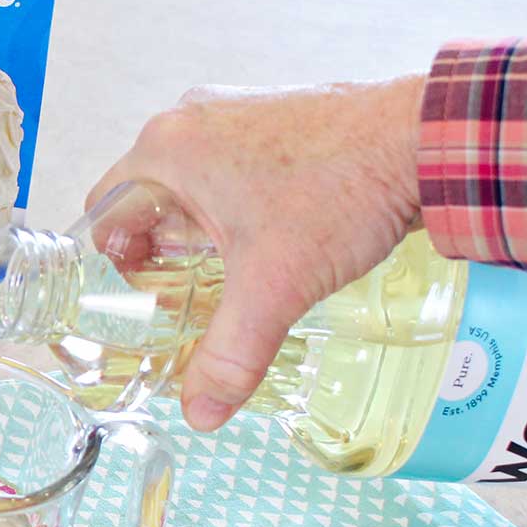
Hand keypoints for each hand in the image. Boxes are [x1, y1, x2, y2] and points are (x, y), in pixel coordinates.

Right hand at [89, 76, 425, 431]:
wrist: (423, 140)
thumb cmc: (341, 190)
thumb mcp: (274, 286)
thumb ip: (230, 355)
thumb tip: (201, 412)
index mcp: (165, 149)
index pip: (103, 215)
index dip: (112, 267)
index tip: (135, 301)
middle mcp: (191, 121)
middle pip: (145, 202)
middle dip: (157, 255)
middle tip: (179, 301)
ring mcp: (234, 114)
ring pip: (190, 186)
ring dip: (198, 232)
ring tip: (225, 279)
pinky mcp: (274, 119)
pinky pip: (230, 170)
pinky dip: (234, 208)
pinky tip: (267, 244)